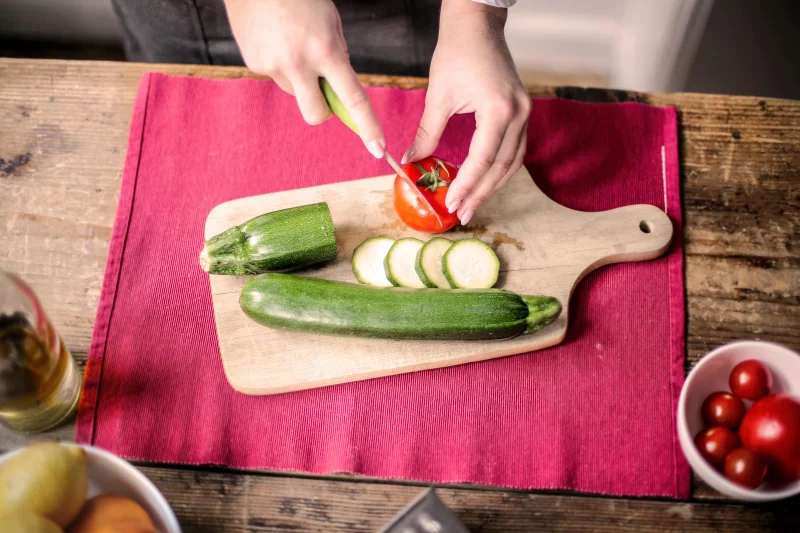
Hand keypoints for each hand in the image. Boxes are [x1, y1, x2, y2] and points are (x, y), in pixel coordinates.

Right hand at [224, 0, 385, 156]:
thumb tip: (337, 89)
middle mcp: (298, 64)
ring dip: (300, 78)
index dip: (367, 126)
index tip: (378, 149)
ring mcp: (272, 66)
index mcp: (324, 51)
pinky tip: (276, 38)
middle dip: (325, 110)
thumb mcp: (331, 21)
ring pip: (295, 92)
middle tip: (325, 88)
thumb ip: (337, 56)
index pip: (352, 98)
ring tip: (293, 42)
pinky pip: (276, 76)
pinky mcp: (254, 64)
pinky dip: (281, 63)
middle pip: (317, 114)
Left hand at [401, 1, 529, 224]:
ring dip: (492, 186)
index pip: (483, 160)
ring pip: (513, 162)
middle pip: (502, 167)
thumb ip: (427, 134)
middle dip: (481, 193)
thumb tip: (410, 163)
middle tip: (462, 214)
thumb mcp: (438, 97)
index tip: (450, 204)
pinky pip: (515, 150)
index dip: (467, 185)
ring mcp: (525, 114)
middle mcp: (519, 115)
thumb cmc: (457, 54)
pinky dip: (500, 169)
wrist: (477, 26)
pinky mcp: (522, 113)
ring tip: (472, 204)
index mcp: (498, 111)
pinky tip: (484, 181)